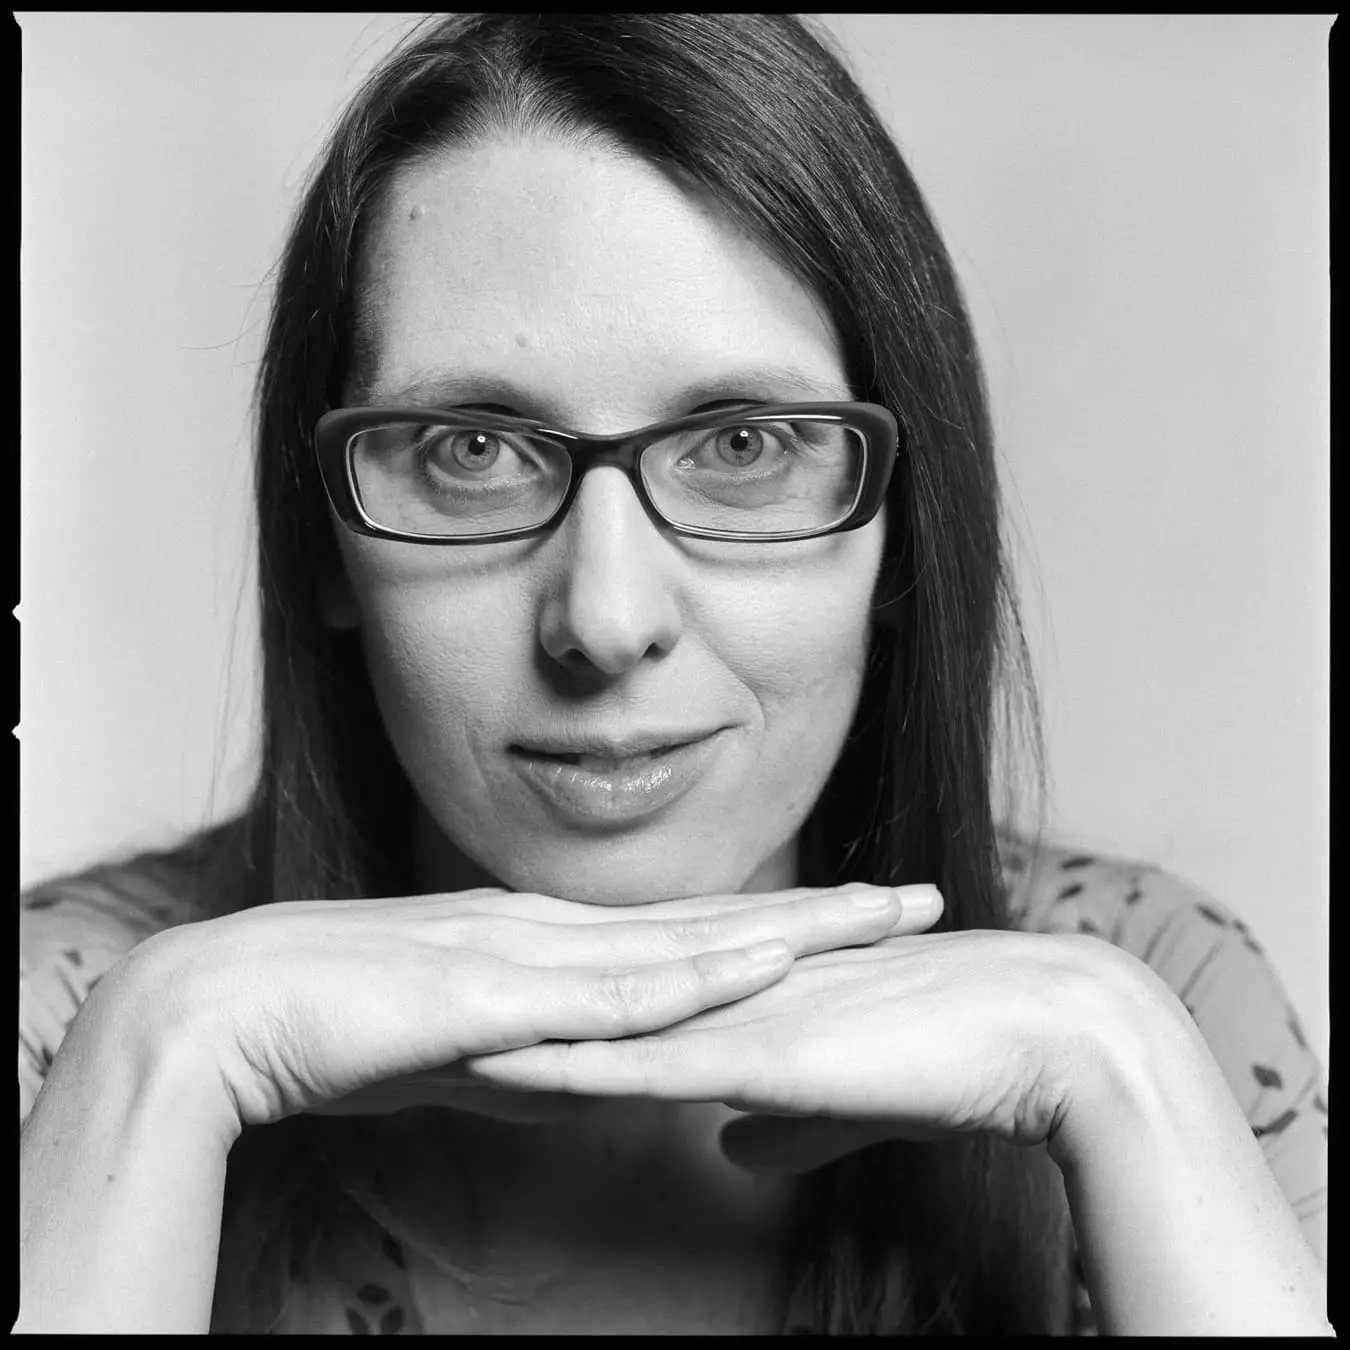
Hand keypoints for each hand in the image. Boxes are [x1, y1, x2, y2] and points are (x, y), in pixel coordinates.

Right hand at [102, 881, 942, 1130]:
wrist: (228, 1009)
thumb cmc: (340, 1026)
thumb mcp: (469, 1049)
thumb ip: (544, 1055)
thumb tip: (611, 1079)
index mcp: (554, 941)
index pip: (692, 931)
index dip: (780, 925)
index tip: (858, 920)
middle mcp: (560, 930)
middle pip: (719, 919)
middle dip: (825, 911)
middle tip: (918, 895)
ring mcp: (534, 952)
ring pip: (690, 939)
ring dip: (791, 929)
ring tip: (883, 914)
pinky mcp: (497, 992)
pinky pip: (614, 988)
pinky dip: (694, 978)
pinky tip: (761, 968)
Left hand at [459, 927, 1146, 1172]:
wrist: (1042, 1033)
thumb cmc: (946, 1056)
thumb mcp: (836, 1094)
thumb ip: (778, 1114)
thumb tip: (729, 1145)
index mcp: (729, 992)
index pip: (608, 992)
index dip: (529, 997)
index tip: (449, 1006)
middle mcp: (716, 990)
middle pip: (574, 991)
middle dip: (482, 1000)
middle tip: (386, 998)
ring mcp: (731, 1014)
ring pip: (586, 1017)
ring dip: (496, 1022)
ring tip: (404, 1019)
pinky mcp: (756, 1051)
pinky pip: (638, 1060)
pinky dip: (561, 1062)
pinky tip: (492, 1063)